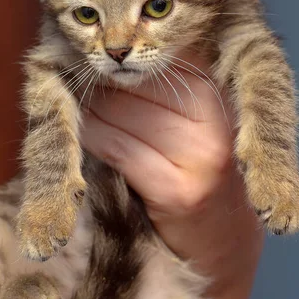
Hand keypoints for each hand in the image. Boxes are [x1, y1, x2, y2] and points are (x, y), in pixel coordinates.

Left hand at [81, 52, 262, 298]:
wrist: (222, 240)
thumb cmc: (194, 173)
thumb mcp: (188, 120)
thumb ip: (154, 87)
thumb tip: (95, 58)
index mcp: (216, 91)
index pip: (150, 57)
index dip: (114, 61)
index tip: (85, 65)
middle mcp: (213, 119)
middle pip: (129, 82)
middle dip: (96, 86)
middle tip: (75, 92)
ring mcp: (198, 155)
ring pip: (114, 111)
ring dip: (87, 115)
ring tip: (85, 122)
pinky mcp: (176, 190)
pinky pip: (113, 147)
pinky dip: (91, 142)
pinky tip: (88, 144)